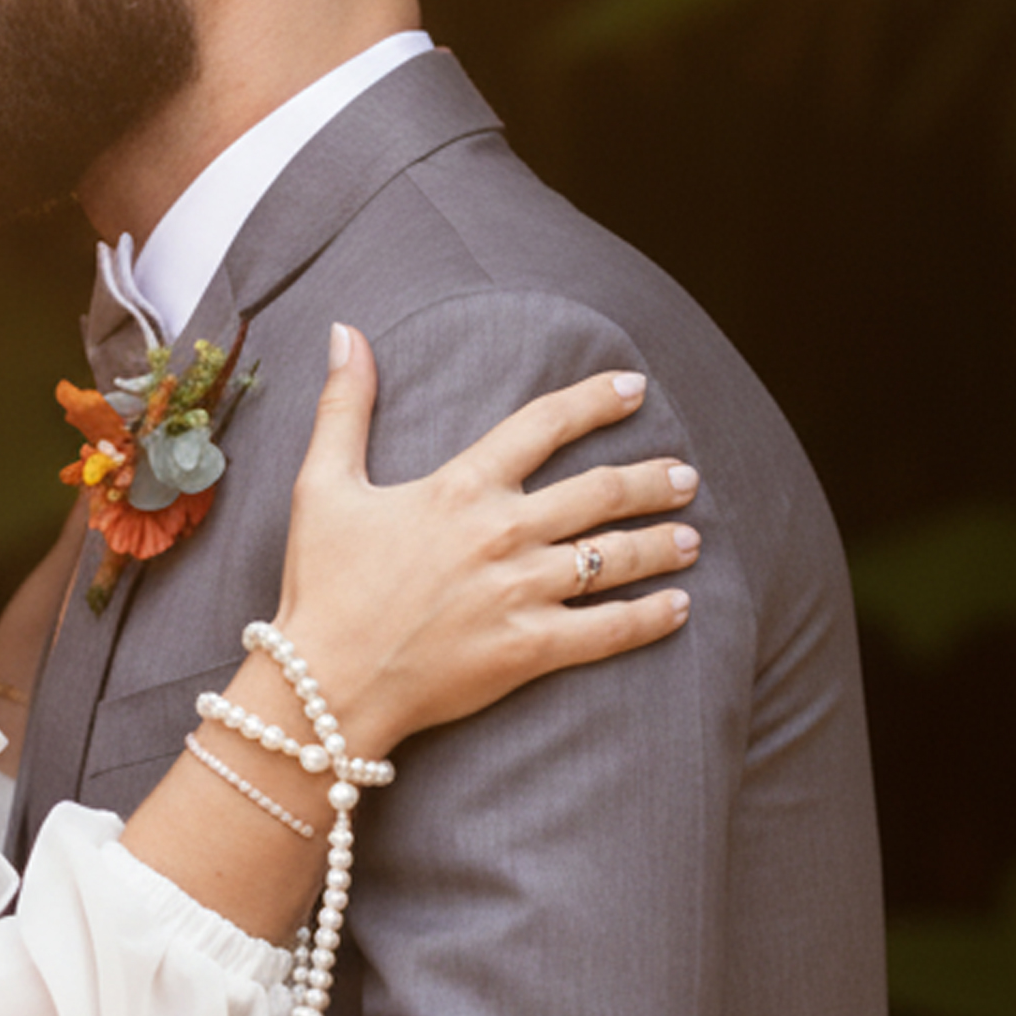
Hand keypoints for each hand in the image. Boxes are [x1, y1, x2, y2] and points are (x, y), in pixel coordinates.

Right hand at [266, 324, 697, 757]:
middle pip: (599, 492)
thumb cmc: (322, 584)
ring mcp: (521, 592)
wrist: (326, 683)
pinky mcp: (530, 649)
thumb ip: (344, 406)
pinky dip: (650, 617)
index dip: (594, 402)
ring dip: (661, 544)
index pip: (543, 425)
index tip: (635, 389)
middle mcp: (502, 532)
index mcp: (460, 486)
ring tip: (692, 536)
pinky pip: (609, 629)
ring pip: (613, 557)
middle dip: (651, 480)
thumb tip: (347, 332)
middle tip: (684, 475)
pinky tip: (679, 607)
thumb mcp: (324, 485)